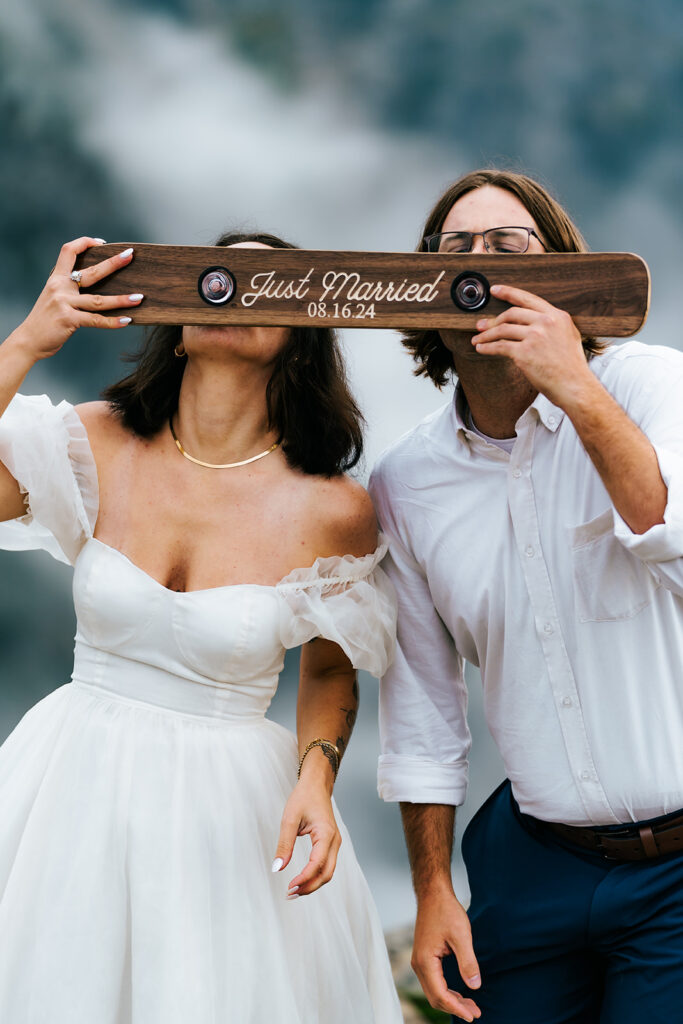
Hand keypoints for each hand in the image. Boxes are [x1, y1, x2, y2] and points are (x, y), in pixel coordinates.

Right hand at [8, 237, 141, 365]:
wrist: (28, 340)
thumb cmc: (45, 320)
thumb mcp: (53, 297)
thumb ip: (69, 289)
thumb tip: (96, 285)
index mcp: (56, 279)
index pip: (68, 251)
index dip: (85, 242)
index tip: (102, 243)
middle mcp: (60, 287)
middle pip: (91, 272)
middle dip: (113, 263)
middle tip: (130, 255)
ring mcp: (64, 303)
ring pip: (98, 300)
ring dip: (121, 299)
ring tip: (139, 297)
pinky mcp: (68, 320)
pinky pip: (96, 320)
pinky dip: (113, 322)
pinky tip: (127, 320)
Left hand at [272, 776, 341, 897]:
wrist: (316, 784)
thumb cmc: (304, 797)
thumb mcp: (289, 819)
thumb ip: (284, 845)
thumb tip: (277, 868)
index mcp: (326, 834)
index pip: (317, 864)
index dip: (304, 879)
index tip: (289, 887)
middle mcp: (335, 841)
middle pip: (327, 874)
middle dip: (309, 887)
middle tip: (290, 894)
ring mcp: (335, 843)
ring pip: (328, 872)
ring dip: (312, 884)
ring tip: (294, 890)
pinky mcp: (331, 844)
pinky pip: (326, 865)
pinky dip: (315, 876)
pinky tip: (302, 880)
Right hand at [412, 887, 480, 1021]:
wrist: (433, 893)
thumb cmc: (446, 910)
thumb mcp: (461, 935)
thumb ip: (468, 962)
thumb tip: (475, 986)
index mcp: (425, 961)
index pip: (440, 995)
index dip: (457, 1008)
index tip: (473, 1015)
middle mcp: (419, 964)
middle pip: (435, 997)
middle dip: (455, 1008)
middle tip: (476, 1012)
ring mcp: (420, 961)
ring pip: (434, 991)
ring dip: (451, 1001)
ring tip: (471, 1006)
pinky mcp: (424, 957)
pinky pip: (433, 982)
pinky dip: (447, 991)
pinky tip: (460, 993)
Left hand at [472, 283, 593, 407]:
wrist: (574, 385)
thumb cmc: (571, 366)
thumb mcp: (569, 335)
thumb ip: (553, 324)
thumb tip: (534, 320)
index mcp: (557, 316)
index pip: (528, 299)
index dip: (508, 293)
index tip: (495, 290)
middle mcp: (545, 323)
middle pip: (511, 314)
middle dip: (493, 320)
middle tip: (481, 324)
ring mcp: (534, 337)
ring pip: (502, 330)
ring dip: (486, 334)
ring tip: (478, 339)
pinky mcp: (524, 353)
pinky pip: (499, 347)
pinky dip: (487, 347)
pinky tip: (481, 348)